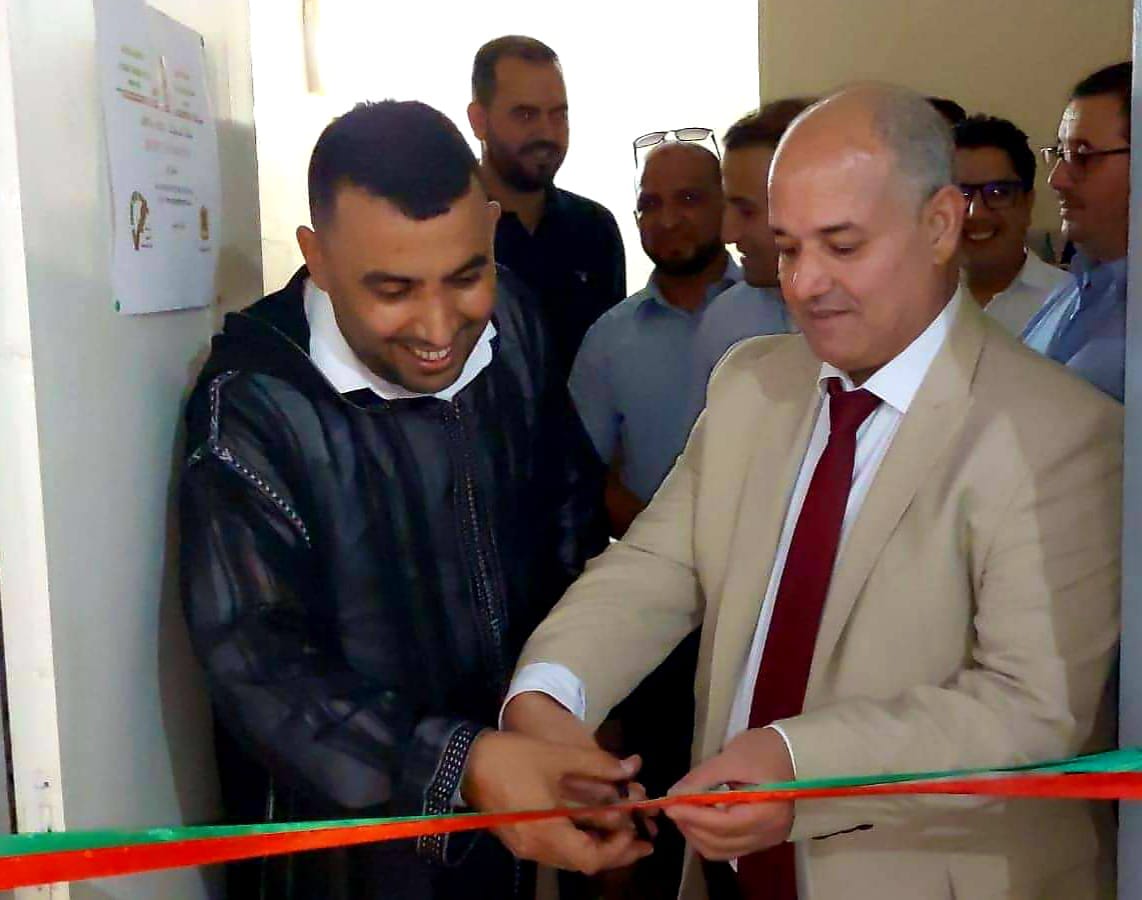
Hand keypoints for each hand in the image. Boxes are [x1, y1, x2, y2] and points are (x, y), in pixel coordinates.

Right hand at [461, 730, 652, 873]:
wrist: (464, 761)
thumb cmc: (512, 758)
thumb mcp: (557, 756)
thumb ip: (597, 765)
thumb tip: (630, 768)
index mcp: (546, 833)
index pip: (591, 858)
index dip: (618, 848)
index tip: (635, 829)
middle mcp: (536, 848)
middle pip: (583, 862)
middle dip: (614, 851)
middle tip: (641, 839)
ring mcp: (526, 845)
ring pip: (570, 856)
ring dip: (598, 845)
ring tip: (621, 830)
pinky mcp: (520, 837)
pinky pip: (556, 848)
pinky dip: (579, 839)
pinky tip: (591, 823)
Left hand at [664, 727, 794, 860]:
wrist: (795, 753)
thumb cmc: (766, 750)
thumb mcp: (731, 758)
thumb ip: (701, 779)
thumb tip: (674, 794)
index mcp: (766, 813)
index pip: (722, 825)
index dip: (692, 816)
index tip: (670, 805)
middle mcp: (768, 834)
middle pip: (720, 843)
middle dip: (691, 826)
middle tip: (673, 806)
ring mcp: (766, 840)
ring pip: (721, 850)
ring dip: (697, 835)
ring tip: (683, 812)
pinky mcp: (761, 839)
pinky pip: (729, 848)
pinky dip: (709, 838)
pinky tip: (699, 820)